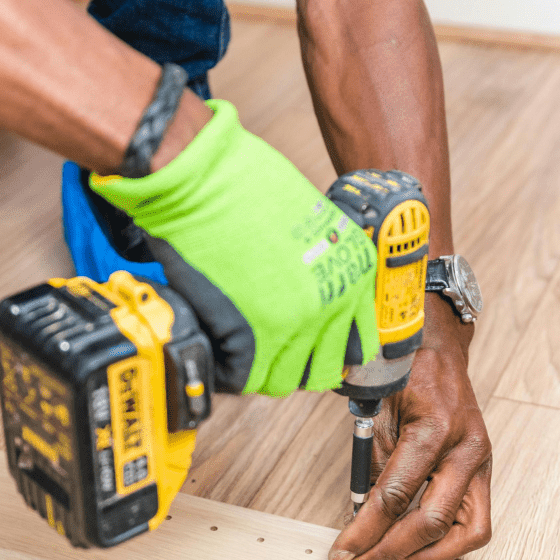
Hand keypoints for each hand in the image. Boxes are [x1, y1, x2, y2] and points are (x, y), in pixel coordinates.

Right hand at [90, 99, 379, 396]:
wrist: (203, 179)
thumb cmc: (245, 185)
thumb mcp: (310, 219)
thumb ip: (320, 264)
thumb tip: (309, 293)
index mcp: (353, 274)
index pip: (357, 341)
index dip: (330, 348)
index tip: (311, 347)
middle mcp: (332, 303)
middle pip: (322, 368)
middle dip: (295, 363)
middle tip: (270, 350)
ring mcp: (295, 325)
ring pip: (283, 380)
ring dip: (261, 369)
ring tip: (240, 346)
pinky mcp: (252, 338)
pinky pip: (243, 378)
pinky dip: (228, 368)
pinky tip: (219, 344)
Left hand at [328, 295, 491, 559]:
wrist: (439, 347)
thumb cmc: (406, 372)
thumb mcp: (378, 411)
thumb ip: (372, 464)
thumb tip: (360, 516)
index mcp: (436, 428)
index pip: (396, 495)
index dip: (364, 530)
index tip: (341, 551)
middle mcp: (467, 448)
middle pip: (431, 521)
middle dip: (390, 550)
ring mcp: (482, 462)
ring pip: (466, 532)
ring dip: (425, 554)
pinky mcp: (484, 472)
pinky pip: (474, 523)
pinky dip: (446, 542)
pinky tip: (415, 546)